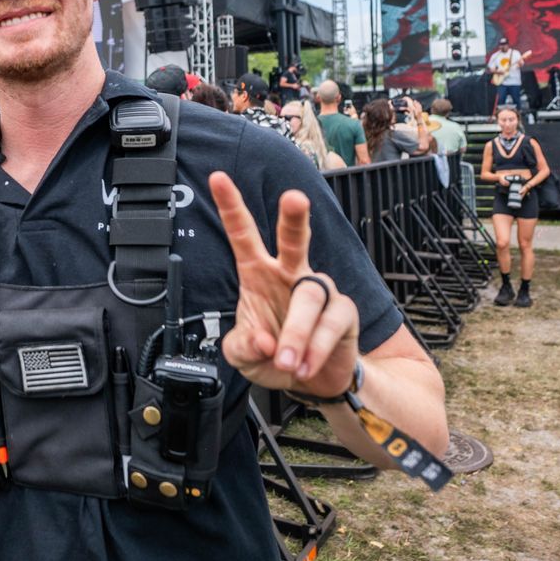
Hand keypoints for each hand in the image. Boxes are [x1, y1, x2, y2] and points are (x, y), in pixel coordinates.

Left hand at [209, 171, 359, 395]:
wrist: (312, 381)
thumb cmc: (273, 357)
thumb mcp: (243, 357)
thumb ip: (242, 348)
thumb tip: (263, 341)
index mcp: (258, 274)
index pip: (243, 235)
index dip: (231, 207)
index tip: (217, 179)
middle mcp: (290, 274)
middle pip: (293, 239)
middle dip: (294, 217)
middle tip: (294, 198)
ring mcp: (318, 290)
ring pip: (309, 296)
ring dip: (295, 333)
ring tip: (286, 361)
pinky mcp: (343, 312)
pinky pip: (330, 325)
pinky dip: (314, 349)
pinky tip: (304, 365)